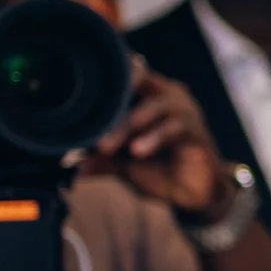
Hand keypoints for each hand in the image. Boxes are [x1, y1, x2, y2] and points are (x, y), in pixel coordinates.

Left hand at [86, 66, 231, 219]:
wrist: (191, 195)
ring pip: (152, 107)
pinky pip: (173, 128)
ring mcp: (184, 109)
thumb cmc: (159, 170)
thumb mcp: (123, 166)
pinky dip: (153, 138)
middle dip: (111, 103)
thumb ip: (103, 161)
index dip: (103, 79)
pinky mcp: (197, 130)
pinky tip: (138, 152)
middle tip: (89, 126)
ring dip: (127, 125)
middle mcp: (165, 94)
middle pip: (137, 82)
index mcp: (146, 94)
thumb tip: (73, 167)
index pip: (123, 74)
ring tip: (107, 147)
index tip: (76, 94)